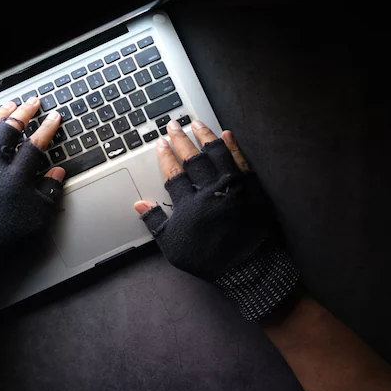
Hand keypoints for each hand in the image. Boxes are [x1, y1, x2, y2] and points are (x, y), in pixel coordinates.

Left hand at [0, 97, 65, 307]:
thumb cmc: (6, 237)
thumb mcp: (38, 217)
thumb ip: (50, 191)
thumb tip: (58, 171)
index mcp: (15, 177)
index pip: (35, 144)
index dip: (47, 128)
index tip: (55, 117)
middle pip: (9, 129)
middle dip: (24, 113)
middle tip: (33, 102)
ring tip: (8, 107)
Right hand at [133, 120, 298, 320]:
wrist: (248, 267)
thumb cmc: (208, 259)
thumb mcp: (174, 246)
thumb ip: (156, 222)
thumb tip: (138, 204)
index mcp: (189, 204)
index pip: (173, 173)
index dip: (165, 156)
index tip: (160, 143)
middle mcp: (209, 189)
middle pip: (192, 158)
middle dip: (180, 140)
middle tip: (173, 125)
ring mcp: (232, 185)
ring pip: (216, 153)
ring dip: (205, 136)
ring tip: (196, 123)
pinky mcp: (251, 186)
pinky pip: (241, 160)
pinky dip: (233, 146)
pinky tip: (227, 134)